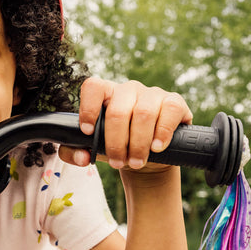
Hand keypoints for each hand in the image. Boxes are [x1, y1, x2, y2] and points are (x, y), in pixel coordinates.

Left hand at [59, 77, 192, 171]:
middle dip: (116, 142)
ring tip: (136, 162)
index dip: (88, 108)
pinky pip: (169, 111)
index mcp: (106, 94)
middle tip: (117, 162)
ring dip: (138, 144)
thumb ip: (76, 153)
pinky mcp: (174, 102)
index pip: (93, 87)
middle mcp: (128, 89)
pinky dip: (162, 133)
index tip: (88, 132)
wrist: (149, 157)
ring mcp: (152, 93)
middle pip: (118, 111)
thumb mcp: (95, 149)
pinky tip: (156, 148)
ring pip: (143, 113)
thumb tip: (82, 157)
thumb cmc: (119, 147)